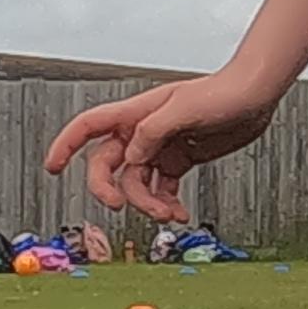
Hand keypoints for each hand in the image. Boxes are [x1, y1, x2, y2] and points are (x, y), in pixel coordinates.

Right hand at [50, 69, 281, 223]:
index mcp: (136, 113)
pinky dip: (166, 204)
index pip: (88, 127)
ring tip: (169, 215)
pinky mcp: (180, 160)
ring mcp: (161, 147)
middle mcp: (143, 132)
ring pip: (136, 182)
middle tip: (122, 207)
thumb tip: (131, 157)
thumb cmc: (222, 93)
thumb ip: (153, 131)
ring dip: (147, 203)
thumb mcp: (184, 108)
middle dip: (110, 189)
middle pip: (108, 164)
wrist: (255, 96)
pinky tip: (179, 214)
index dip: (65, 145)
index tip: (52, 168)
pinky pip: (162, 188)